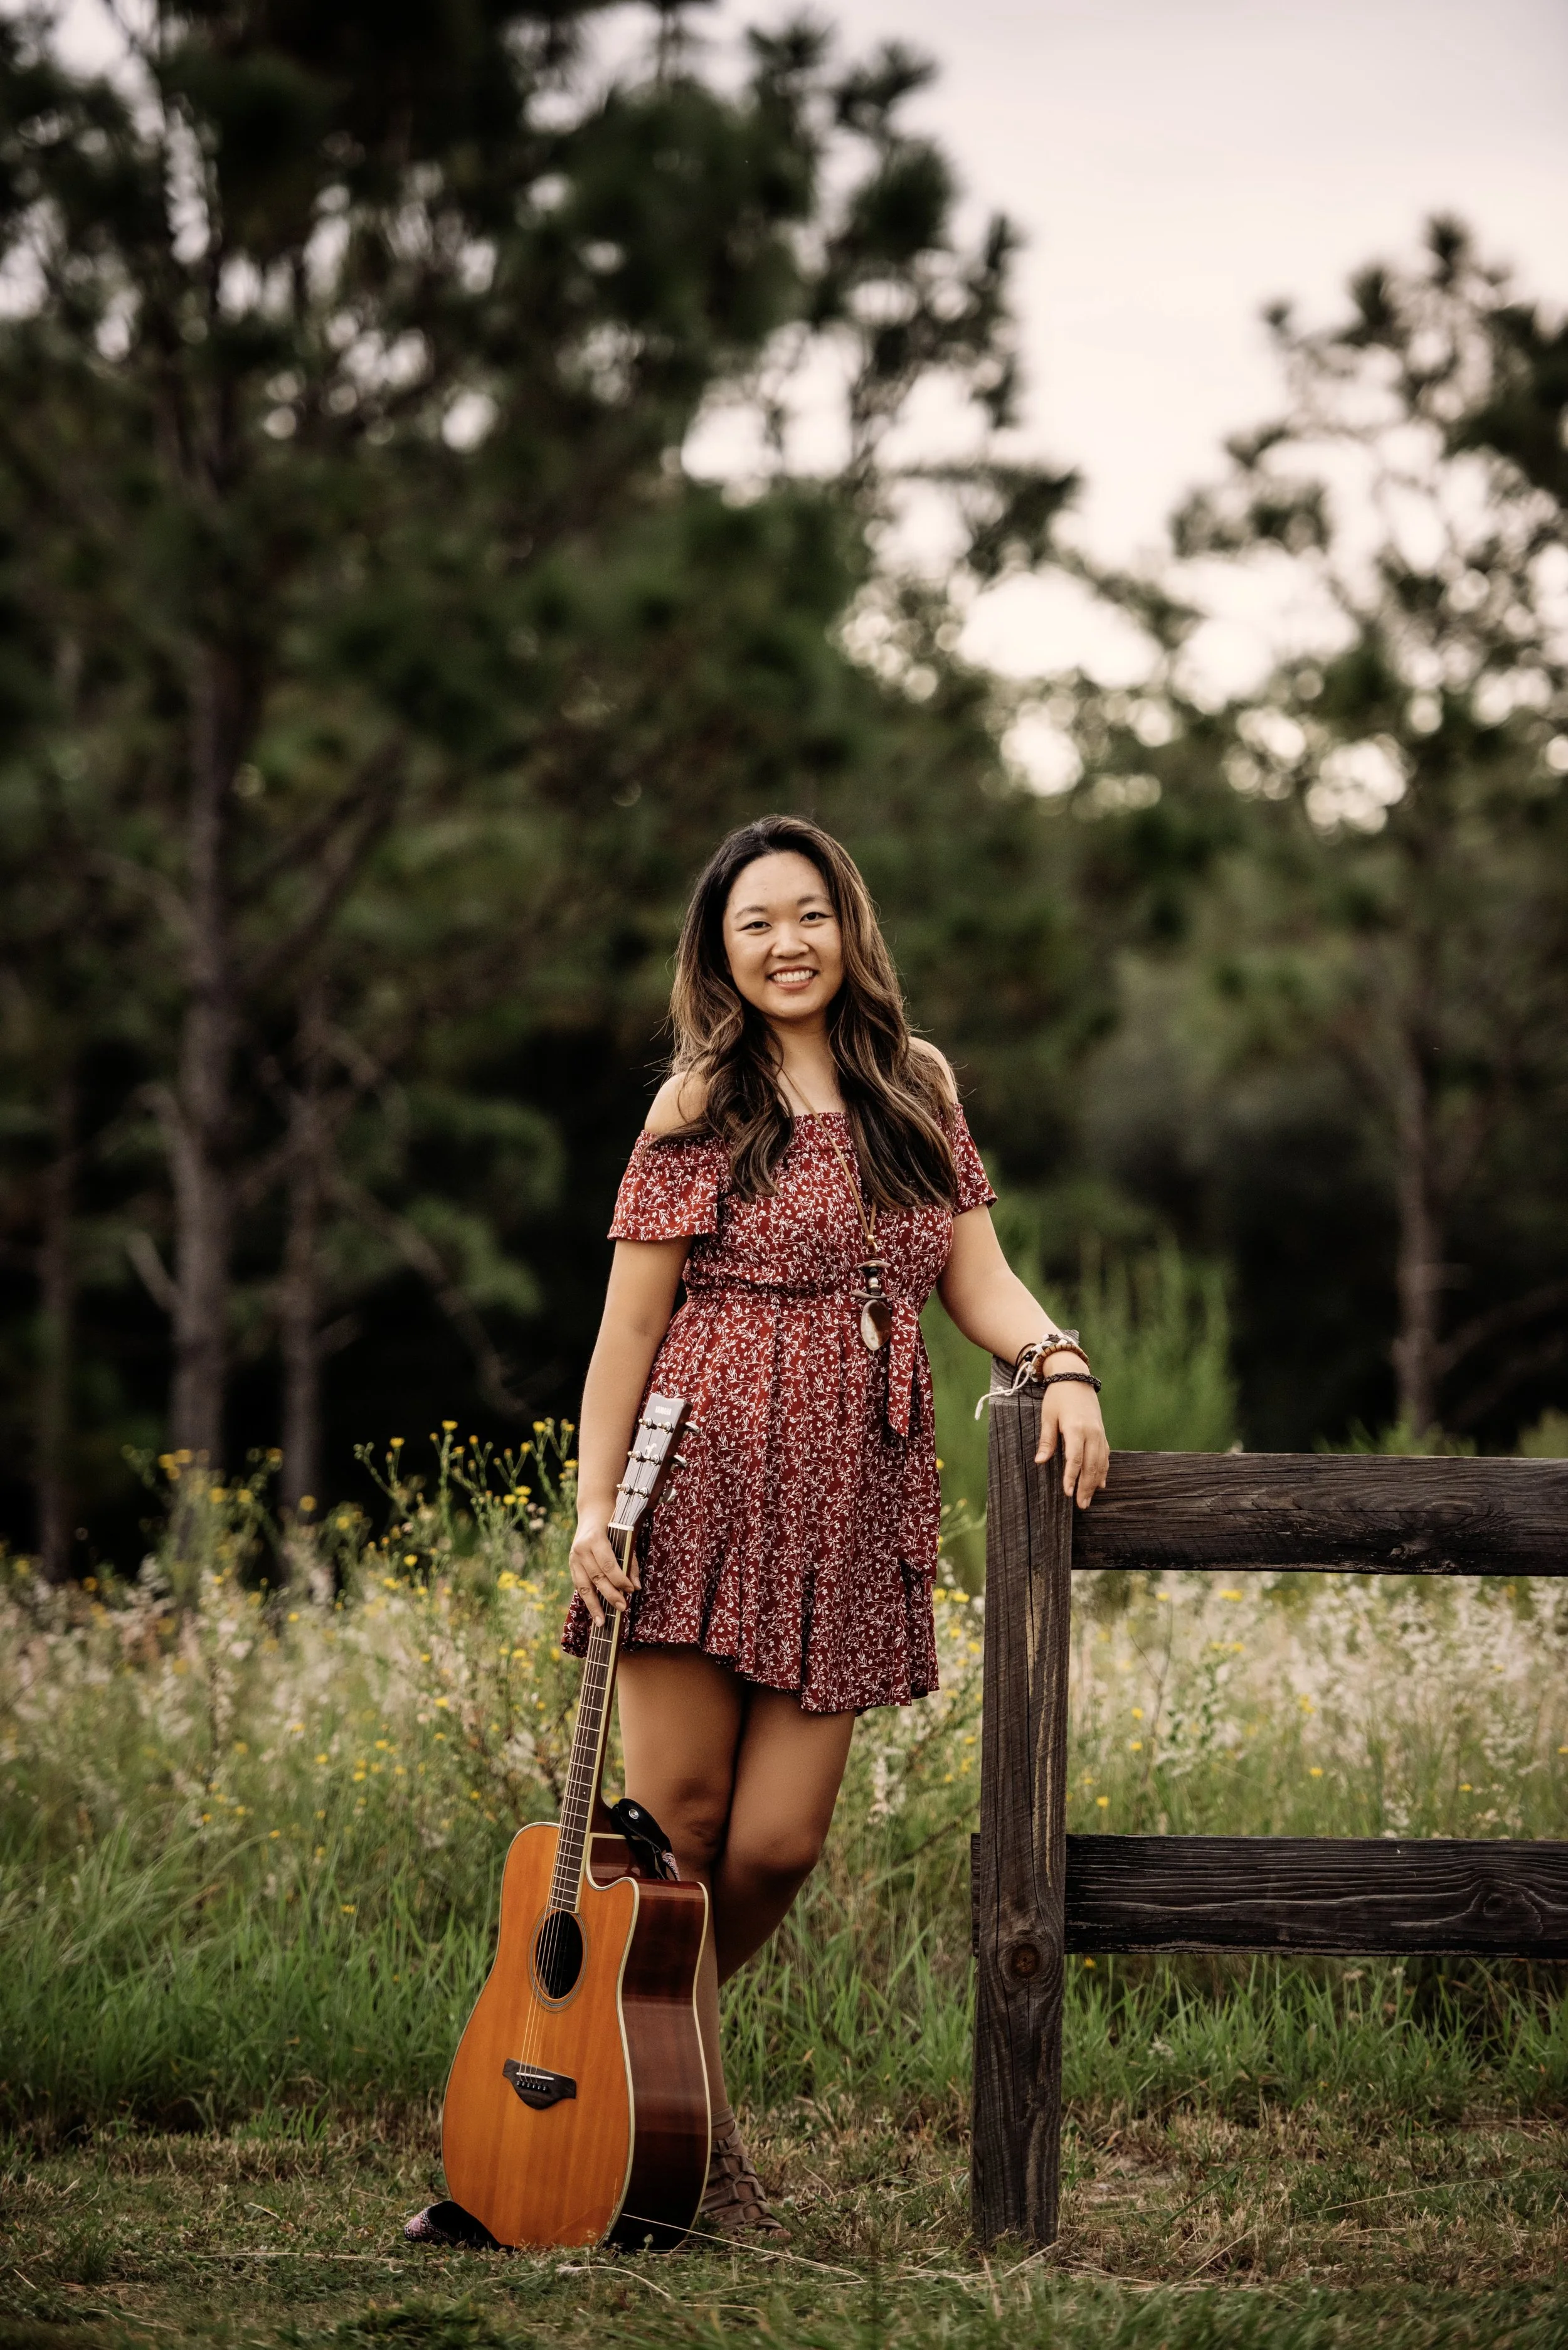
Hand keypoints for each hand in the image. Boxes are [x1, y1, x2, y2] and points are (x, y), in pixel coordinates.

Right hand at [569, 1515, 638, 1625]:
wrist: (592, 1512)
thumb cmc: (613, 1524)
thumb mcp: (625, 1538)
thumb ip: (630, 1562)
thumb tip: (635, 1587)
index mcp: (595, 1539)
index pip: (608, 1565)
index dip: (619, 1580)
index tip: (630, 1591)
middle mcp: (581, 1549)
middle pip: (596, 1578)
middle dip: (610, 1595)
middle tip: (622, 1608)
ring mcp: (573, 1558)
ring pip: (583, 1586)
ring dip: (594, 1605)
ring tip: (601, 1622)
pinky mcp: (571, 1564)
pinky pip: (579, 1585)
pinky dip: (587, 1598)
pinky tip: (594, 1610)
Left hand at [1034, 1363, 1109, 1507]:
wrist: (1075, 1377)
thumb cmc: (1057, 1397)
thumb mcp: (1047, 1416)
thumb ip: (1047, 1440)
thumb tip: (1040, 1462)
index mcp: (1076, 1428)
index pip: (1075, 1458)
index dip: (1071, 1477)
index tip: (1067, 1493)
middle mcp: (1091, 1433)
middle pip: (1091, 1465)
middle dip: (1086, 1486)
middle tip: (1081, 1505)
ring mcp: (1099, 1433)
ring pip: (1101, 1463)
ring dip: (1095, 1482)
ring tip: (1088, 1500)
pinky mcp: (1102, 1432)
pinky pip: (1105, 1455)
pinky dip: (1104, 1470)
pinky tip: (1101, 1483)